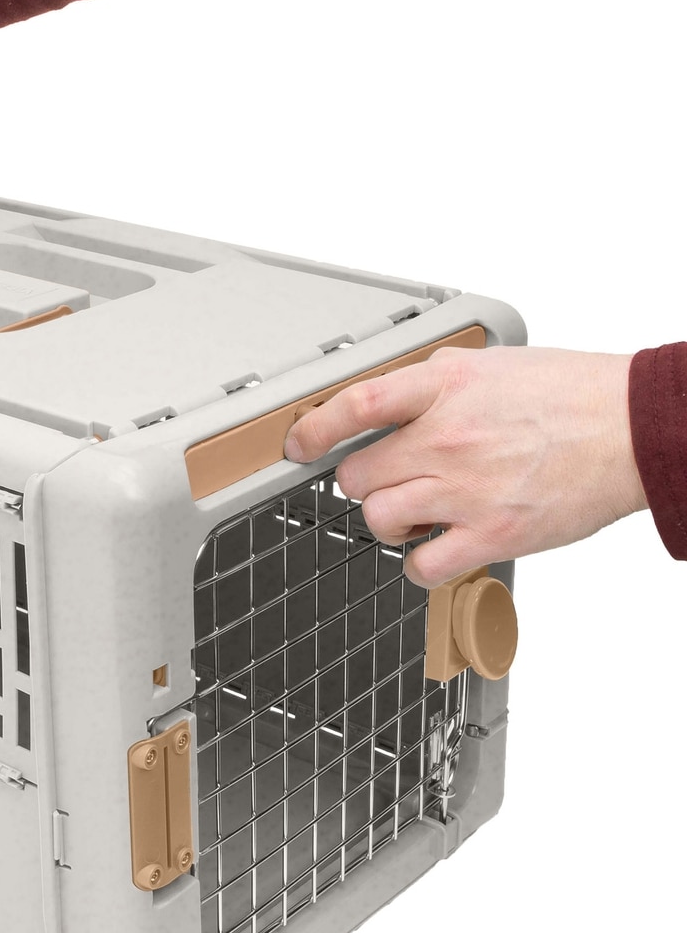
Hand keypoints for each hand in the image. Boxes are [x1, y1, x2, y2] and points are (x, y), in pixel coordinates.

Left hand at [283, 346, 647, 586]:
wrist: (634, 429)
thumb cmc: (568, 395)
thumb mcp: (488, 366)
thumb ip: (431, 383)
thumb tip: (387, 401)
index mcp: (444, 388)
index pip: (355, 404)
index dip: (314, 428)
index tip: (298, 443)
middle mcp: (447, 438)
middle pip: (356, 475)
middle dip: (363, 480)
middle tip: (386, 479)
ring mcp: (467, 490)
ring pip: (379, 519)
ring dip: (388, 519)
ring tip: (416, 509)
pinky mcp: (492, 534)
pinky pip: (422, 566)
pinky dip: (420, 564)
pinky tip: (436, 546)